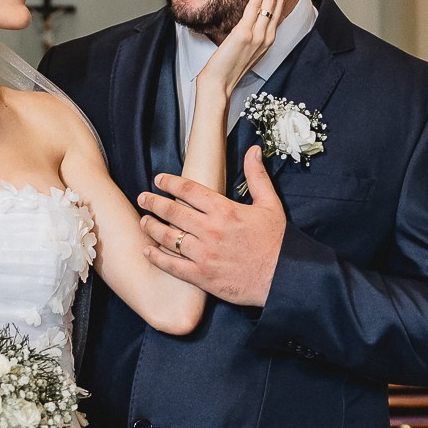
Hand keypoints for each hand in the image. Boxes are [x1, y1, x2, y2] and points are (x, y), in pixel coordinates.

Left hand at [138, 147, 285, 307]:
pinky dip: (157, 257)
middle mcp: (210, 230)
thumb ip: (257, 176)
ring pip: (168, 237)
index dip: (170, 182)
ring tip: (143, 221)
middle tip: (143, 198)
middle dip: (153, 202)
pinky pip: (172, 265)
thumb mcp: (270, 204)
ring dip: (151, 227)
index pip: (189, 190)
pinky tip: (148, 251)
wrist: (284, 277)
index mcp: (224, 210)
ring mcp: (204, 254)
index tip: (159, 180)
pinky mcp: (202, 276)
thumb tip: (254, 150)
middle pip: (172, 211)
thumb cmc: (277, 241)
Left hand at [196, 0, 295, 102]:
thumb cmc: (226, 68)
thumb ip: (250, 32)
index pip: (279, 7)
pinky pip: (255, 8)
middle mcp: (267, 36)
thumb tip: (250, 18)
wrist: (218, 85)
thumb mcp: (243, 47)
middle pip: (279, 1)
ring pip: (271, 2)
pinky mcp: (245, 34)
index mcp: (268, 38)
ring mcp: (258, 35)